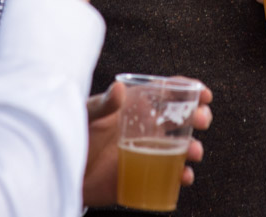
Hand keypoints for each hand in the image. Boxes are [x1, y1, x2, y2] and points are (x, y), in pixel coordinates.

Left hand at [82, 79, 212, 206]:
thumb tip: (119, 88)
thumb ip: (102, 104)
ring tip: (194, 152)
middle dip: (197, 117)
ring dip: (193, 148)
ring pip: (180, 148)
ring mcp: (146, 151)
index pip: (166, 92)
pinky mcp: (144, 174)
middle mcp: (145, 126)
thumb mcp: (85, 116)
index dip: (188, 89)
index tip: (204, 94)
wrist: (61, 169)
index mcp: (135, 105)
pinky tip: (184, 176)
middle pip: (180, 118)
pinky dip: (182, 176)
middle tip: (202, 120)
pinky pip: (170, 176)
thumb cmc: (70, 133)